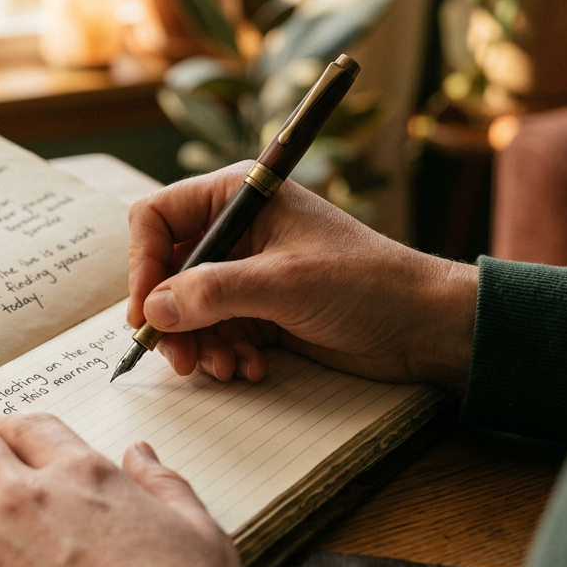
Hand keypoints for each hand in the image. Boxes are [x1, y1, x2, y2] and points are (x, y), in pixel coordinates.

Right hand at [128, 161, 477, 386]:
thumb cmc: (366, 284)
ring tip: (226, 368)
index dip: (142, 265)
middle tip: (180, 359)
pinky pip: (215, 332)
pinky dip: (224, 354)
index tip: (145, 314)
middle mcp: (236, 230)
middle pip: (166, 271)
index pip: (157, 219)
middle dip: (170, 318)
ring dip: (199, 343)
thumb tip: (152, 311)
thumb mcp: (283, 285)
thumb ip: (212, 294)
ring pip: (186, 309)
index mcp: (239, 197)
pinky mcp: (259, 310)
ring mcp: (246, 272)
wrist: (423, 326)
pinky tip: (251, 369)